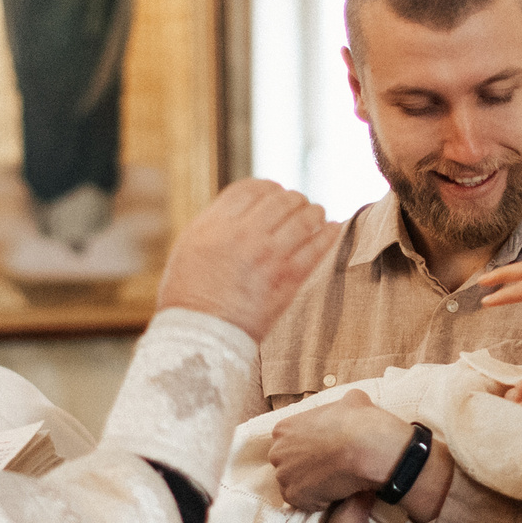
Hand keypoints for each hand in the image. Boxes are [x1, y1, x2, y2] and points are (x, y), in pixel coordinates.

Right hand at [154, 180, 332, 340]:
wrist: (201, 335)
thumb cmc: (189, 295)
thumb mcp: (190, 246)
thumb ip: (216, 222)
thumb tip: (244, 206)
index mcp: (216, 224)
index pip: (251, 188)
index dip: (267, 187)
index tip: (275, 192)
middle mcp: (244, 234)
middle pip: (281, 199)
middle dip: (293, 198)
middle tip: (299, 203)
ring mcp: (269, 256)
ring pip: (304, 218)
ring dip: (314, 212)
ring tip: (318, 214)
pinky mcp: (288, 279)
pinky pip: (317, 248)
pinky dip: (328, 234)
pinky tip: (333, 228)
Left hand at [268, 390, 408, 509]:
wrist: (366, 448)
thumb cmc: (359, 423)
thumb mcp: (351, 401)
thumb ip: (341, 406)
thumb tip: (351, 404)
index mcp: (283, 429)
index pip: (289, 444)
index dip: (309, 450)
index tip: (326, 453)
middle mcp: (277, 452)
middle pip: (288, 466)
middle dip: (305, 469)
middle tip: (331, 469)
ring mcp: (283, 475)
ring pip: (295, 486)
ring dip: (313, 486)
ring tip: (335, 482)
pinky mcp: (294, 496)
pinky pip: (305, 503)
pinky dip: (319, 502)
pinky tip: (335, 492)